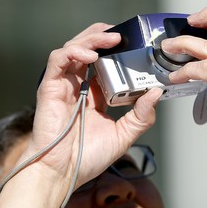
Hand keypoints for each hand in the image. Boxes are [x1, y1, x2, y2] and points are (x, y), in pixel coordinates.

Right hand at [27, 23, 161, 188]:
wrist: (63, 173)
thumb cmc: (87, 157)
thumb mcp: (124, 135)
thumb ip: (141, 116)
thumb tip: (156, 93)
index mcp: (96, 97)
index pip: (106, 66)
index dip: (118, 54)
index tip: (135, 47)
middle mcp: (79, 88)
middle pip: (89, 51)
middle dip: (104, 38)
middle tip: (122, 35)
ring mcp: (64, 86)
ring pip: (73, 49)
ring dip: (92, 40)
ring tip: (111, 38)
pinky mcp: (51, 88)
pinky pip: (58, 60)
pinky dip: (74, 52)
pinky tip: (91, 57)